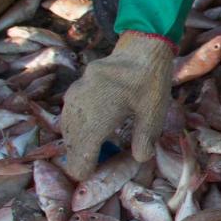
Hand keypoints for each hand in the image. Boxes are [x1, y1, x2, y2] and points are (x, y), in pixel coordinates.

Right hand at [59, 32, 173, 178]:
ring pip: (67, 133)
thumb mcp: (153, 114)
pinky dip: (79, 128)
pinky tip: (96, 128)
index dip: (89, 173)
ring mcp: (72, 99)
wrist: (140, 48)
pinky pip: (69, 118)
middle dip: (84, 159)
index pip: (79, 162)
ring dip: (80, 143)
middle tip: (104, 161)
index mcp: (94, 122)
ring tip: (101, 146)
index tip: (102, 172)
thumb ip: (144, 140)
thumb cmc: (149, 81)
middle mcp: (77, 112)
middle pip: (71, 149)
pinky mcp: (73, 91)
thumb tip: (139, 160)